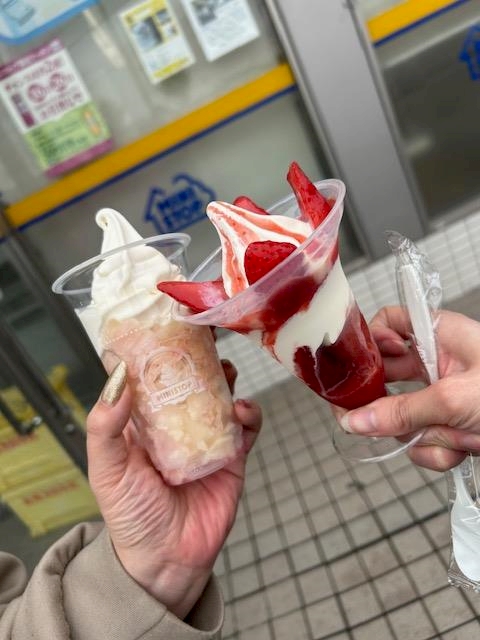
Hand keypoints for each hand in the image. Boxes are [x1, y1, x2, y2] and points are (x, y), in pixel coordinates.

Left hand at [86, 359, 260, 618]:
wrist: (167, 561)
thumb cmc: (131, 515)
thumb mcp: (107, 470)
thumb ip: (106, 426)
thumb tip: (119, 377)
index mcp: (144, 423)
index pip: (152, 378)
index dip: (159, 352)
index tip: (168, 325)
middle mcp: (176, 425)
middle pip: (191, 381)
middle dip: (199, 358)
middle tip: (206, 338)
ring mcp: (206, 438)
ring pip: (221, 397)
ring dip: (226, 379)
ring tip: (225, 369)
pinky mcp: (232, 456)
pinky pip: (246, 427)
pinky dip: (249, 414)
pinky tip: (242, 410)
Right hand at [339, 306, 479, 470]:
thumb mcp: (454, 399)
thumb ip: (401, 412)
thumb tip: (355, 420)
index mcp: (440, 334)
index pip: (390, 322)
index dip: (371, 340)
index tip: (361, 366)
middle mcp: (438, 362)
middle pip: (389, 376)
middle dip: (387, 404)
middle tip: (361, 418)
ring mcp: (443, 396)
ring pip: (403, 416)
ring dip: (424, 435)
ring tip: (454, 437)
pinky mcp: (451, 425)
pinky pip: (423, 440)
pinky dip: (439, 451)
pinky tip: (461, 451)